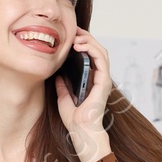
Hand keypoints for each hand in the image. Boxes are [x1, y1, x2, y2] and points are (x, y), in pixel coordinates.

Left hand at [55, 31, 112, 161]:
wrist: (80, 132)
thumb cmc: (74, 120)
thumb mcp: (63, 97)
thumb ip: (62, 85)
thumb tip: (57, 74)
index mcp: (92, 81)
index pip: (90, 56)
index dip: (82, 43)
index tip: (70, 35)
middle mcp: (99, 78)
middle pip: (97, 50)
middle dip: (86, 37)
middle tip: (73, 30)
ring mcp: (103, 80)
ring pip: (101, 52)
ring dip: (89, 40)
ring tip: (76, 36)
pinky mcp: (104, 82)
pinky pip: (101, 60)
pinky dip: (92, 49)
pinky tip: (80, 45)